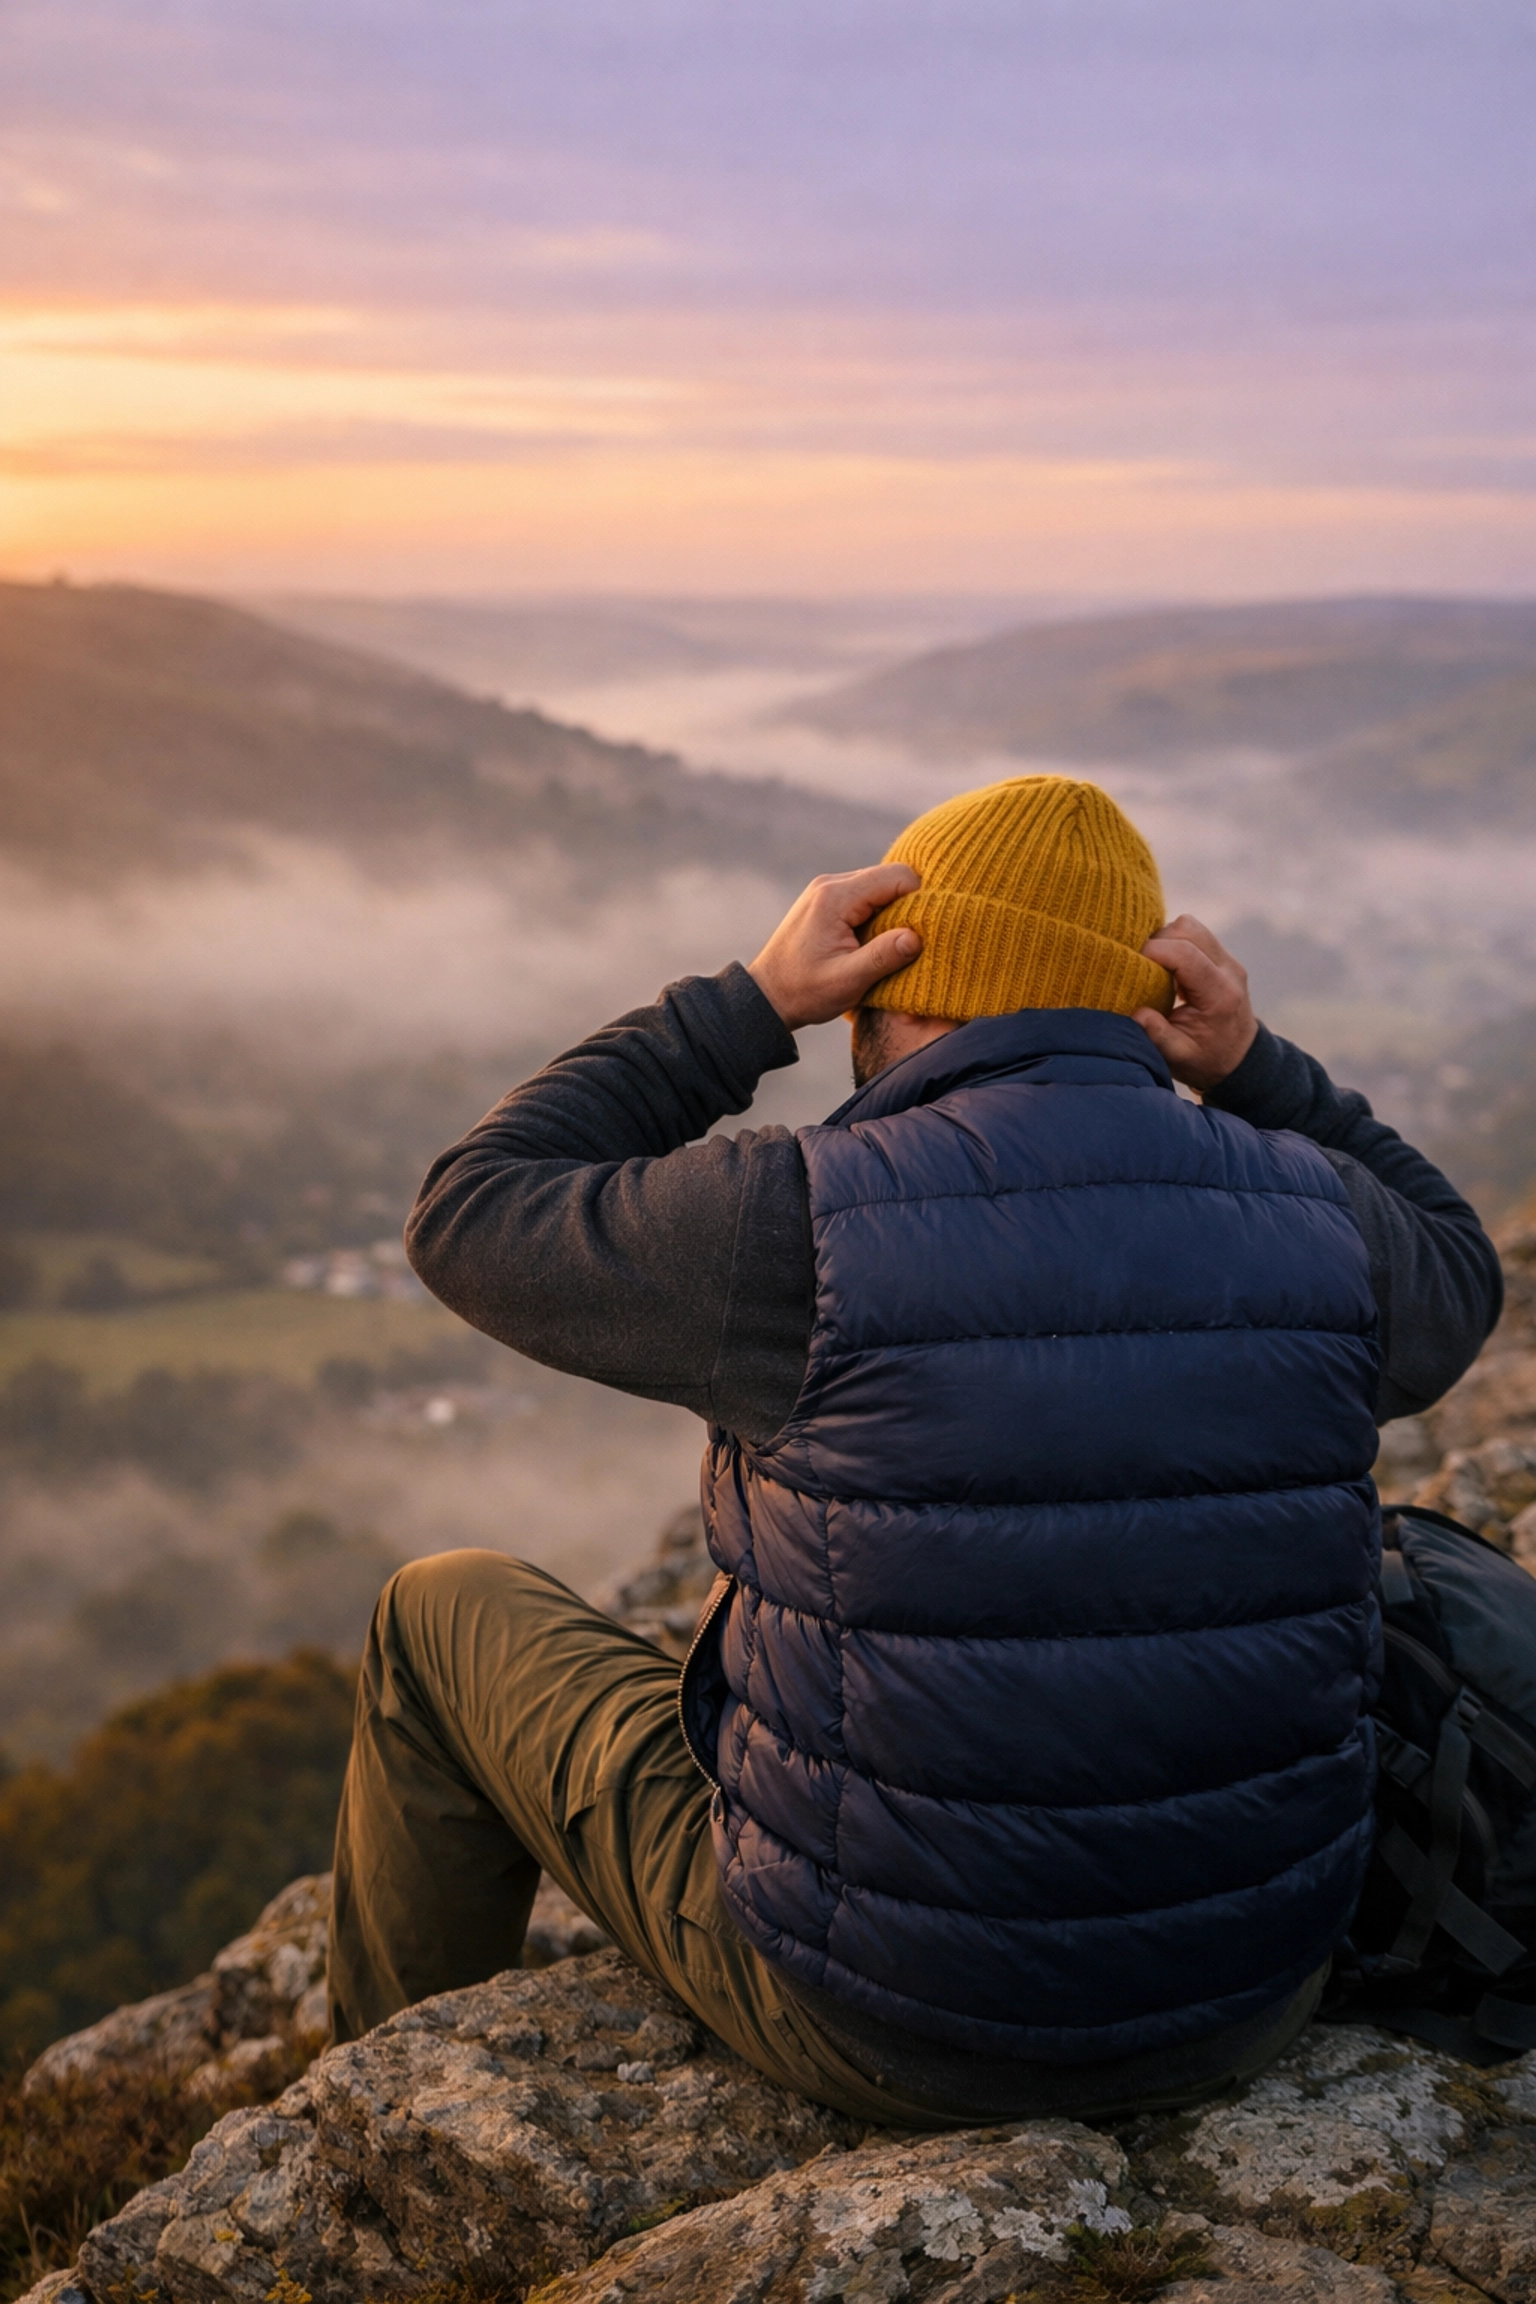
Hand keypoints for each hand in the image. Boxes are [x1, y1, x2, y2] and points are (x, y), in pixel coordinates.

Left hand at [748, 865, 922, 1031]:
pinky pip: (865, 897)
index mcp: (836, 897)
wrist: (766, 996)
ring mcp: (827, 890)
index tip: (923, 931)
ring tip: (890, 945)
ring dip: (893, 912)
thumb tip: (916, 937)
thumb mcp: (847, 980)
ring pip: (879, 886)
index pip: (897, 876)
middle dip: (908, 905)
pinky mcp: (827, 901)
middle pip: (890, 877)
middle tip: (910, 941)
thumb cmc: (804, 992)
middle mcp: (830, 884)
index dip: (919, 900)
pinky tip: (874, 942)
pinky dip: (877, 915)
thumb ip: (883, 957)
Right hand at [1134, 914, 1257, 1091]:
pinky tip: (1163, 967)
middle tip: (1138, 966)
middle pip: (1188, 930)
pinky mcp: (1221, 957)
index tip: (1128, 965)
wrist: (1241, 1059)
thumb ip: (1157, 1036)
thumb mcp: (1180, 1058)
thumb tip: (1136, 1012)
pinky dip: (1173, 942)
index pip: (1185, 954)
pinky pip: (1193, 933)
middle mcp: (1229, 970)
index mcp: (1219, 994)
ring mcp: (1228, 960)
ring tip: (1151, 966)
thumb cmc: (1207, 1061)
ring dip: (1165, 939)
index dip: (1152, 951)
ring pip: (1190, 926)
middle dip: (1157, 941)